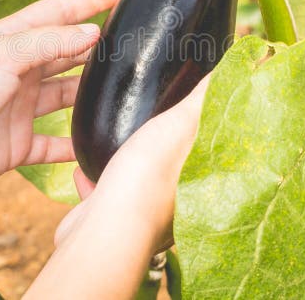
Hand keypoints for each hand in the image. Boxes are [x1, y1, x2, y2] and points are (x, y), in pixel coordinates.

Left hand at [0, 0, 127, 203]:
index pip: (59, 12)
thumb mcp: (4, 54)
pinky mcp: (19, 143)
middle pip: (66, 52)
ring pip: (66, 96)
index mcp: (11, 40)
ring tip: (126, 87)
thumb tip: (93, 33)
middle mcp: (18, 71)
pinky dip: (75, 144)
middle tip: (135, 40)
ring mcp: (19, 107)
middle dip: (97, 45)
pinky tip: (99, 142)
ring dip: (90, 93)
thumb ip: (50, 41)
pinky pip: (55, 142)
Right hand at [26, 77, 209, 298]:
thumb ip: (200, 99)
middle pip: (169, 169)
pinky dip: (95, 182)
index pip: (205, 156)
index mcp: (197, 190)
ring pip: (134, 184)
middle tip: (150, 123)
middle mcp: (173, 210)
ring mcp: (138, 218)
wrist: (101, 232)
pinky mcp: (107, 222)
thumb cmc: (145, 181)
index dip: (197, 134)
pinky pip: (102, 197)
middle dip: (159, 147)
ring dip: (123, 163)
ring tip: (116, 141)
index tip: (187, 114)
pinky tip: (84, 168)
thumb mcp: (179, 126)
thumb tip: (221, 73)